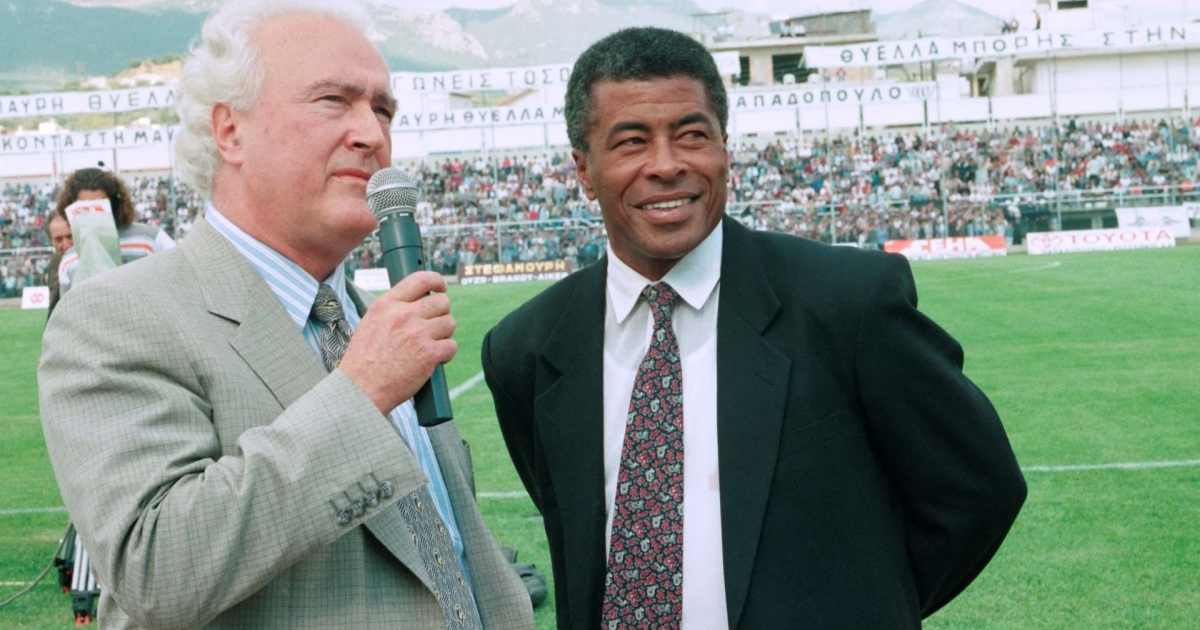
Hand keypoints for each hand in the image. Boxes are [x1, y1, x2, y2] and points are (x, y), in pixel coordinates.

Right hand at [338, 271, 455, 414]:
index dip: (436, 281)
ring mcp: (418, 333)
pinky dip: (446, 354)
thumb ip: (393, 310)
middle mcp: (404, 315)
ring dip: (444, 335)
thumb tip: (417, 302)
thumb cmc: (364, 360)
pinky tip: (434, 360)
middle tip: (433, 327)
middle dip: (441, 314)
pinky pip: (451, 346)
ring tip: (430, 345)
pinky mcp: (429, 354)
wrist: (361, 388)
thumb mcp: (371, 323)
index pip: (420, 279)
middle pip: (441, 302)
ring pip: (449, 323)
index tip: (441, 288)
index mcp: (387, 304)